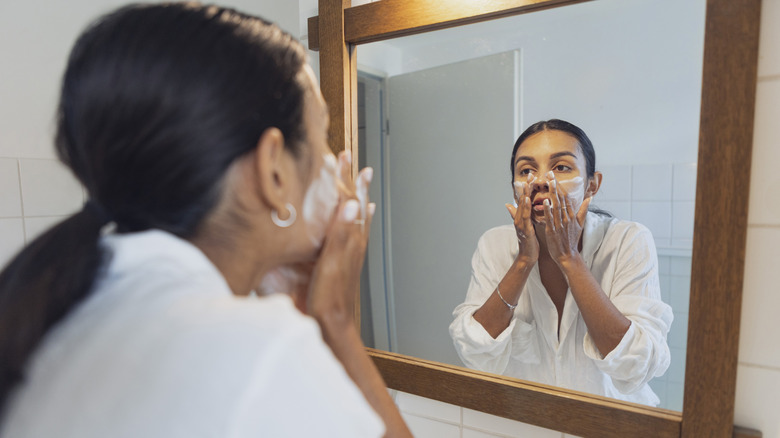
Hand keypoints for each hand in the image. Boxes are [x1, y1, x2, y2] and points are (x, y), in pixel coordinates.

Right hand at [306, 151, 374, 324]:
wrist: (332, 324)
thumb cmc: (329, 298)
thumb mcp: (332, 263)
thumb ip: (341, 233)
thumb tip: (354, 204)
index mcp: (350, 239)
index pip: (350, 201)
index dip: (346, 178)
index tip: (344, 157)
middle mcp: (353, 242)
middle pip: (354, 203)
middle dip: (351, 180)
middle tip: (349, 159)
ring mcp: (350, 250)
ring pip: (354, 214)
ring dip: (354, 194)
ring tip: (357, 178)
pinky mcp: (342, 259)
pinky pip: (352, 230)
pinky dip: (354, 217)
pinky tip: (353, 215)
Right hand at [505, 175, 538, 264]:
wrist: (527, 256)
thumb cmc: (528, 242)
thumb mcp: (524, 226)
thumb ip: (516, 215)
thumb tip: (508, 205)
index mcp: (521, 217)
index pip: (524, 200)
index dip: (527, 188)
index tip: (531, 177)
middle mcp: (519, 218)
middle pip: (522, 200)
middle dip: (526, 187)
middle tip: (530, 175)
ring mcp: (521, 223)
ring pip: (523, 206)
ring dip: (525, 194)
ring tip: (528, 183)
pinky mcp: (525, 229)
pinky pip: (525, 216)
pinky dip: (525, 207)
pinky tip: (527, 199)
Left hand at [542, 172, 590, 265]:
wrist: (568, 255)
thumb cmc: (571, 240)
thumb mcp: (580, 224)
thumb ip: (583, 211)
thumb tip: (590, 199)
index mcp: (571, 215)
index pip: (565, 197)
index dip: (560, 186)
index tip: (554, 176)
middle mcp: (566, 218)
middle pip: (561, 199)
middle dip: (555, 186)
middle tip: (549, 174)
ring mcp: (560, 224)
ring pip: (556, 206)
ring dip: (552, 194)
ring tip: (548, 182)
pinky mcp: (553, 230)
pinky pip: (550, 218)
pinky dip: (548, 210)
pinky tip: (545, 202)